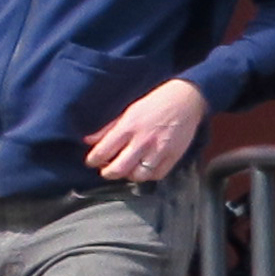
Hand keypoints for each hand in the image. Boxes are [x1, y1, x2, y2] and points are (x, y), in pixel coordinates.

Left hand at [87, 79, 208, 182]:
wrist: (186, 99)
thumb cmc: (155, 103)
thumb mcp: (127, 112)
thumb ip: (108, 129)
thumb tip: (89, 141)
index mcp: (128, 127)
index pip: (102, 151)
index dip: (92, 160)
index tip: (91, 162)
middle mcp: (142, 141)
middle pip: (118, 169)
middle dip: (108, 173)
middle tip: (107, 170)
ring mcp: (159, 150)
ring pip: (138, 176)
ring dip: (129, 175)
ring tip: (127, 169)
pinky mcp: (173, 155)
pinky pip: (157, 175)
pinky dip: (148, 176)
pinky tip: (145, 168)